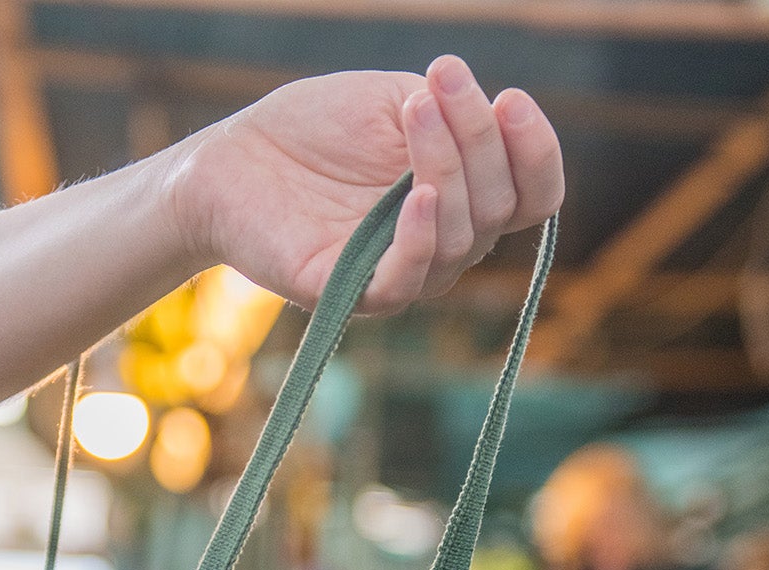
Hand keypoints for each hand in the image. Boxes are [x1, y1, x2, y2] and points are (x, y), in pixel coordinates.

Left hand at [169, 57, 562, 313]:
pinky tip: (417, 195)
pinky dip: (420, 239)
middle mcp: (439, 243)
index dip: (535, 153)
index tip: (509, 98)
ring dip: (448, 166)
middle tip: (440, 78)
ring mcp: (397, 272)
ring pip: (459, 240)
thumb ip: (451, 115)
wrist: (232, 158)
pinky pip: (404, 283)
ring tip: (416, 108)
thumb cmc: (314, 129)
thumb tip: (494, 121)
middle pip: (497, 209)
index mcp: (460, 199)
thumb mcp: (395, 102)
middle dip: (478, 138)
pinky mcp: (348, 293)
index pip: (530, 197)